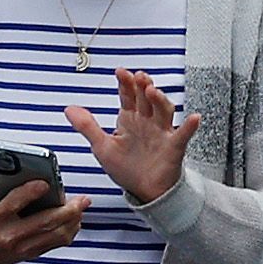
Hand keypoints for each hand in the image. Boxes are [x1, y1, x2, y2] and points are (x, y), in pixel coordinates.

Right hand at [0, 165, 78, 263]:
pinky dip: (69, 232)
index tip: (45, 182)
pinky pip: (56, 244)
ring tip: (81, 207)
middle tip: (80, 199)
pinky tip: (74, 221)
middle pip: (44, 221)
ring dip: (73, 221)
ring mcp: (21, 246)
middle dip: (67, 210)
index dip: (31, 192)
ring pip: (55, 234)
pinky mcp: (30, 253)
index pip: (14, 203)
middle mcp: (8, 234)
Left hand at [71, 67, 197, 207]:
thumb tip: (69, 109)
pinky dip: (189, 127)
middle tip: (138, 77)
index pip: (127, 96)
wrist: (144, 191)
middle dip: (142, 86)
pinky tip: (193, 118)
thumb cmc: (126, 168)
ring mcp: (161, 133)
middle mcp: (147, 122)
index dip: (125, 84)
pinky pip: (183, 135)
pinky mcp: (174, 147)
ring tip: (153, 91)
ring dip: (160, 100)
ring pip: (163, 111)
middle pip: (146, 99)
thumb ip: (87, 127)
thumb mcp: (102, 147)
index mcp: (129, 119)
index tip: (120, 72)